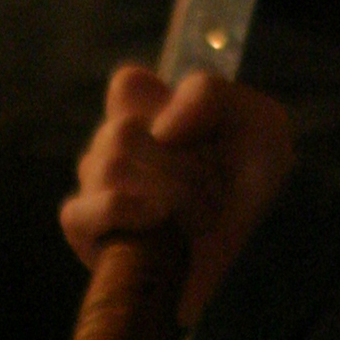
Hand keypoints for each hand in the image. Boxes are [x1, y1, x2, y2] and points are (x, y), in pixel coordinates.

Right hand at [61, 65, 296, 325]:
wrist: (261, 254)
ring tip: (199, 215)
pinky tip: (158, 221)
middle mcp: (116, 148)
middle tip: (214, 189)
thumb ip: (209, 95)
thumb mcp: (257, 123)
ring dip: (170, 193)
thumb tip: (161, 129)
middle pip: (123, 128)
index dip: (164, 104)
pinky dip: (120, 211)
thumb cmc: (254, 185)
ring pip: (109, 166)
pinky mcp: (86, 235)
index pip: (127, 85)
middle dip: (184, 164)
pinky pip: (79, 211)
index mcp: (150, 113)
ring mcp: (97, 189)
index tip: (203, 133)